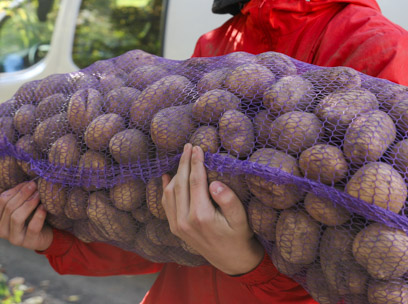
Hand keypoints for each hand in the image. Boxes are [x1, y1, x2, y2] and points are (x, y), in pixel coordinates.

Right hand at [0, 181, 53, 251]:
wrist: (45, 231)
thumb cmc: (29, 214)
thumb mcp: (18, 204)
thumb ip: (8, 196)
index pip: (1, 201)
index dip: (14, 190)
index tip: (27, 182)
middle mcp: (2, 231)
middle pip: (9, 208)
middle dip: (23, 194)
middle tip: (34, 185)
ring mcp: (14, 239)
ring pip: (16, 218)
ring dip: (29, 203)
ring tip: (39, 194)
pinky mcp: (29, 243)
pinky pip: (32, 227)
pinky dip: (38, 215)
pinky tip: (44, 207)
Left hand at [162, 144, 264, 275]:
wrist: (231, 260)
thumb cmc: (239, 236)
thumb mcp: (241, 219)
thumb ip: (228, 200)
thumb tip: (214, 183)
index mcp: (201, 216)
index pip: (196, 181)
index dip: (196, 162)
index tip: (198, 147)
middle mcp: (184, 221)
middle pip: (180, 183)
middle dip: (184, 162)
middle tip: (188, 146)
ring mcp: (177, 226)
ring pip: (170, 192)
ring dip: (176, 172)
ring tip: (184, 157)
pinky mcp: (175, 228)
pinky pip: (166, 203)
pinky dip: (166, 187)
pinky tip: (168, 175)